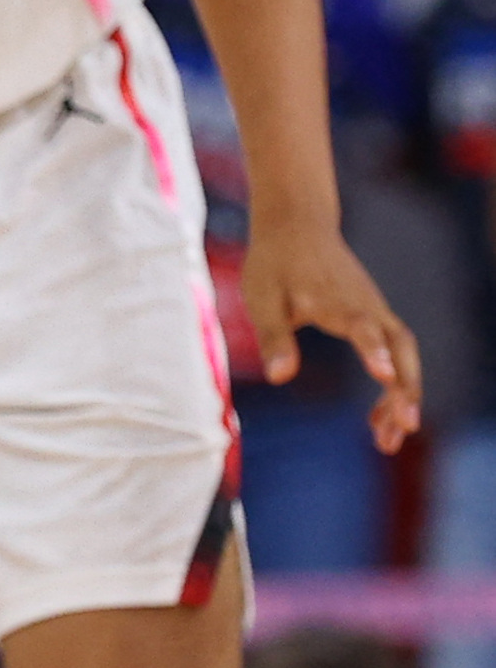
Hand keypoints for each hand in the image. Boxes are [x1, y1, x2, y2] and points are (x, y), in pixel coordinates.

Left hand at [244, 215, 423, 451]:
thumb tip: (280, 377)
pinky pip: (395, 355)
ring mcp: (375, 312)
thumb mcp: (262, 299)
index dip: (374, 350)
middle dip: (405, 389)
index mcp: (336, 301)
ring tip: (388, 441)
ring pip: (404, 356)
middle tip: (403, 429)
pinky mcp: (375, 319)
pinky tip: (375, 420)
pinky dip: (391, 387)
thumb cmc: (274, 264)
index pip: (363, 326)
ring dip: (402, 396)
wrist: (296, 227)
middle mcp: (366, 307)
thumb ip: (274, 338)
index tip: (383, 375)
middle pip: (401, 348)